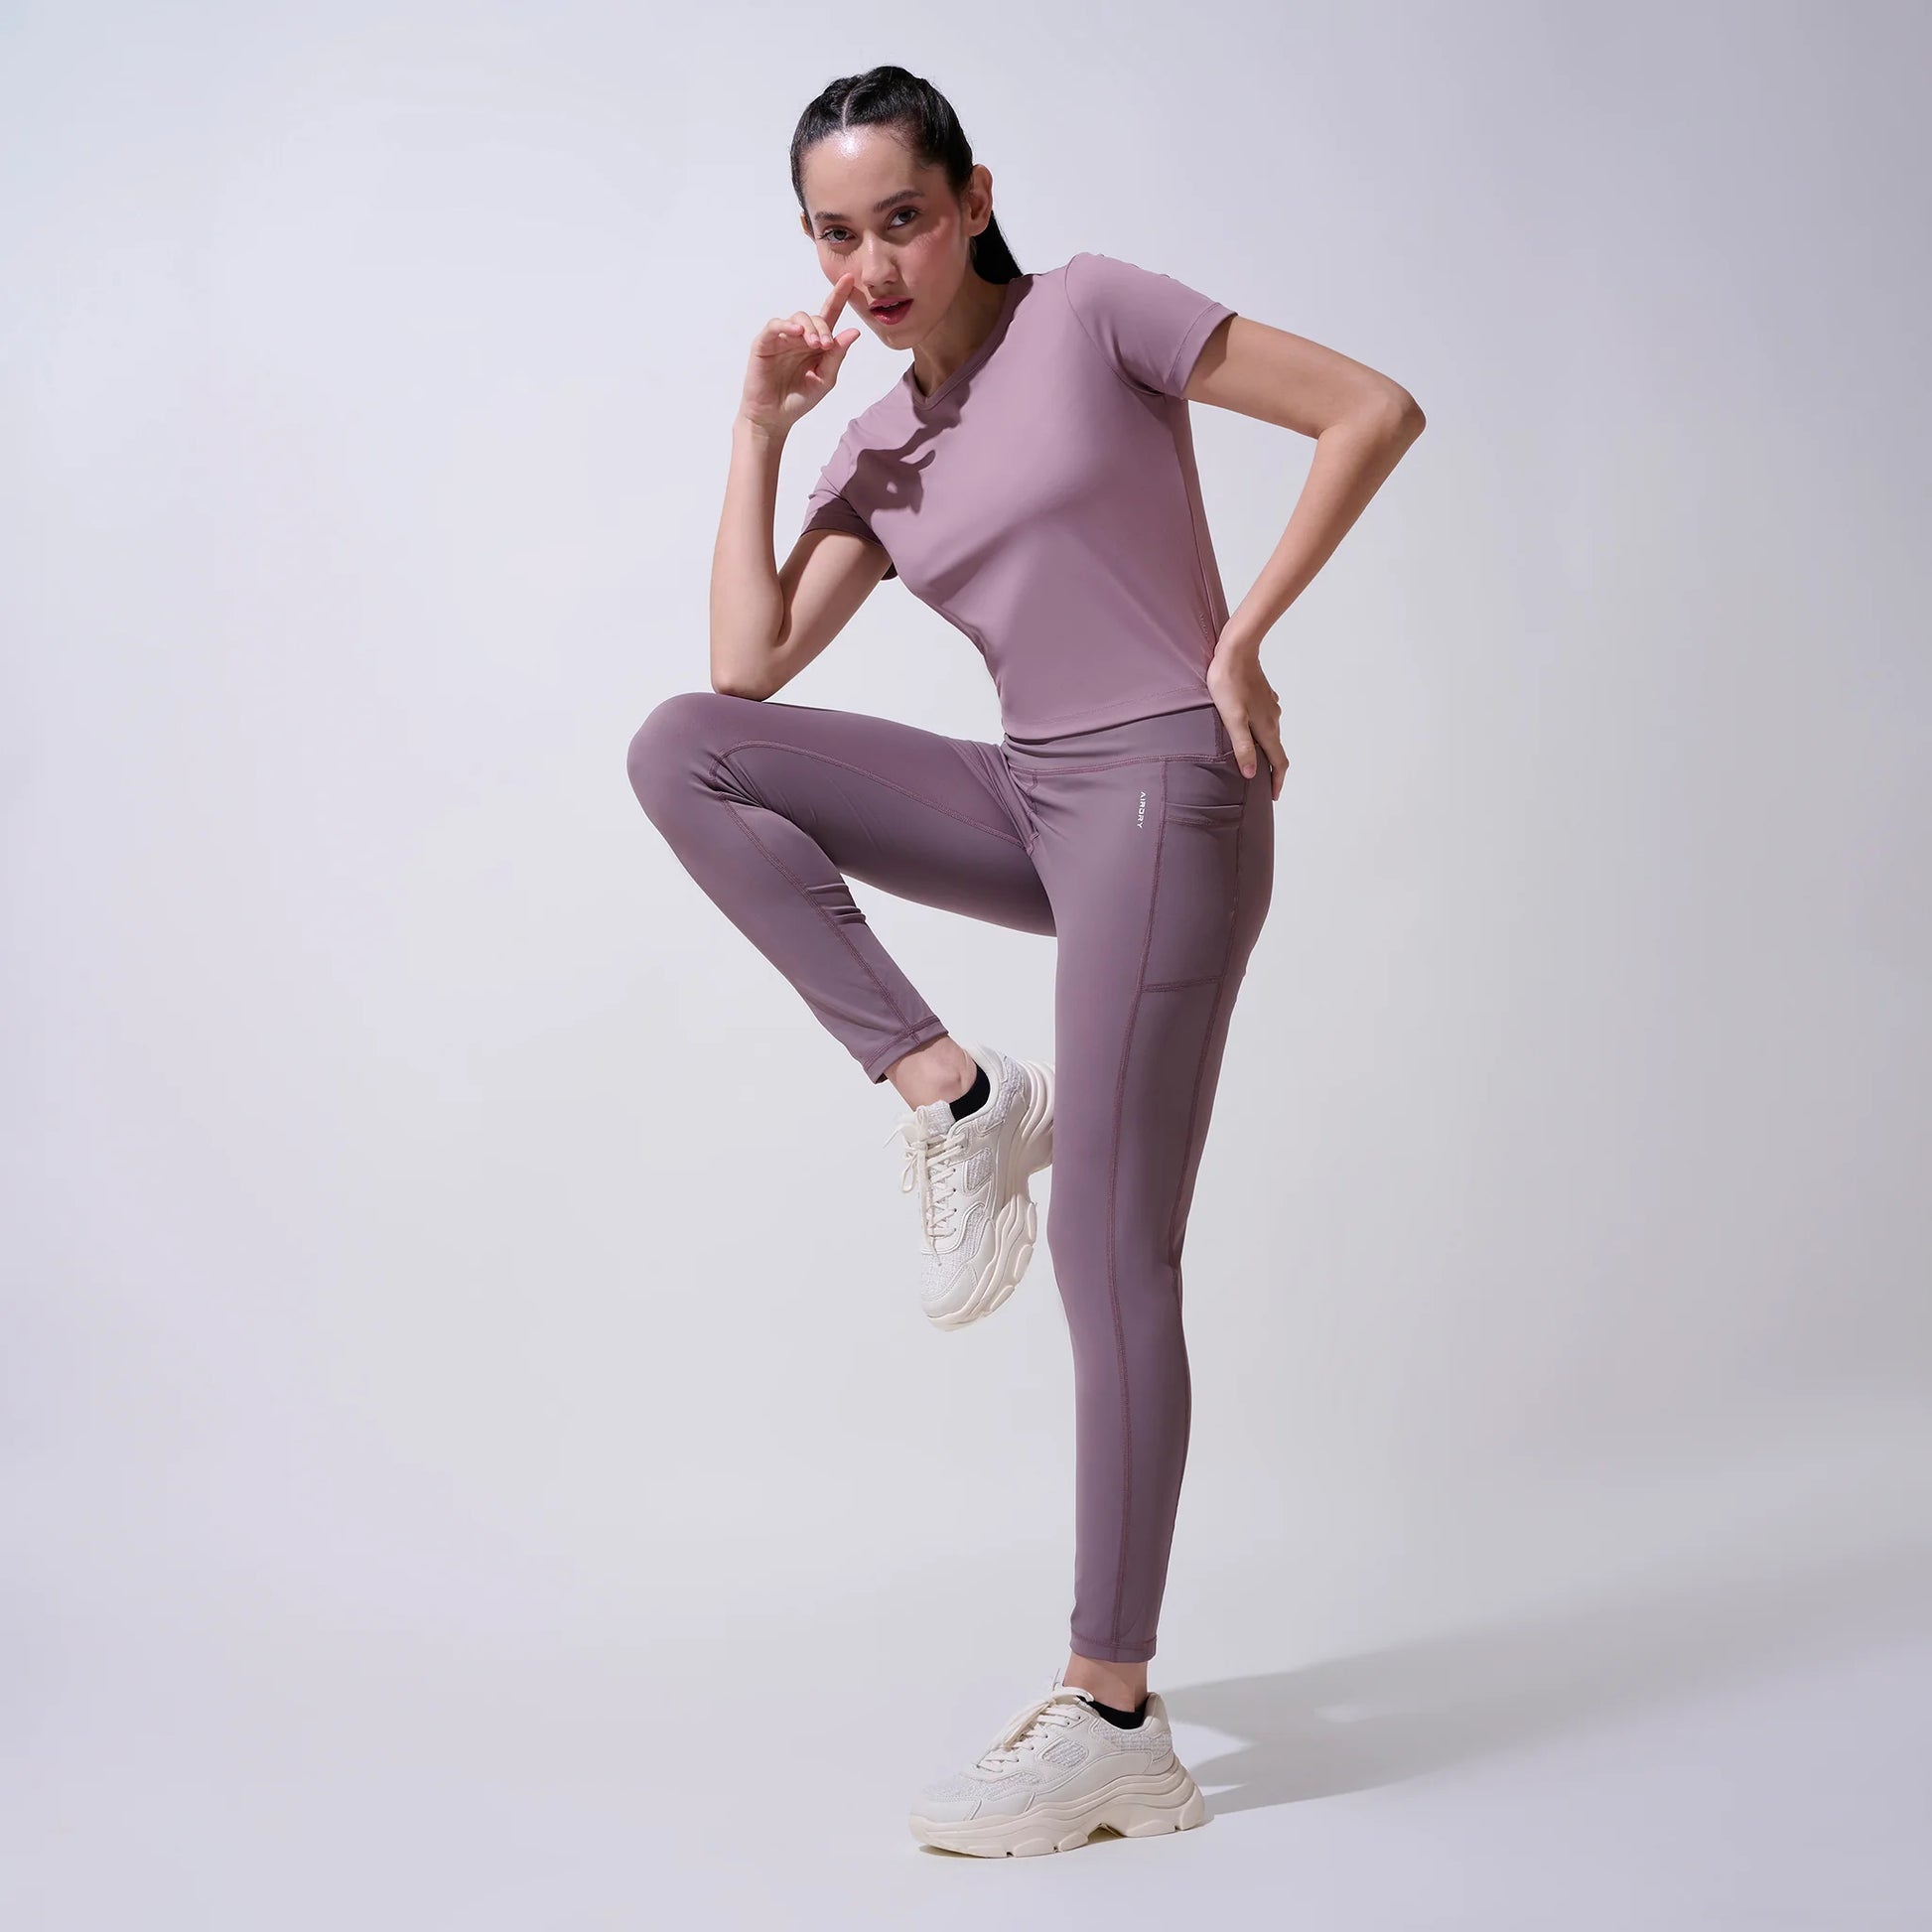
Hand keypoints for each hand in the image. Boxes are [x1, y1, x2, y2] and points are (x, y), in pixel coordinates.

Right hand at [739, 271, 863, 433]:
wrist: (774, 418)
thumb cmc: (798, 399)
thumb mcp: (825, 379)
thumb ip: (837, 355)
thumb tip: (854, 331)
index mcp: (816, 344)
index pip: (829, 315)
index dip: (839, 296)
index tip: (850, 278)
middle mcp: (800, 337)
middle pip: (815, 317)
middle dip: (824, 328)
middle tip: (826, 346)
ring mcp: (782, 338)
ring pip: (797, 317)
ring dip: (810, 328)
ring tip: (814, 344)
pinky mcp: (764, 343)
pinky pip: (775, 326)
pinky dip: (786, 325)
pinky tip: (796, 332)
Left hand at [1205, 636, 1287, 797]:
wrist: (1236, 651)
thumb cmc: (1229, 684)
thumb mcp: (1232, 719)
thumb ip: (1242, 746)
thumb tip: (1252, 774)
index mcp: (1267, 729)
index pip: (1278, 762)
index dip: (1277, 782)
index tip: (1273, 796)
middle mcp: (1273, 719)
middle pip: (1275, 749)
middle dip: (1270, 768)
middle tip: (1260, 783)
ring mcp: (1269, 706)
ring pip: (1270, 733)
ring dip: (1265, 748)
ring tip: (1253, 758)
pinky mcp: (1263, 694)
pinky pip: (1265, 718)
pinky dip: (1260, 730)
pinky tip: (1249, 728)